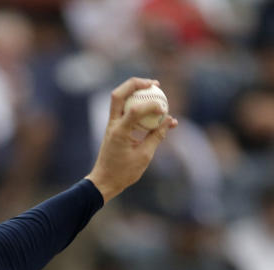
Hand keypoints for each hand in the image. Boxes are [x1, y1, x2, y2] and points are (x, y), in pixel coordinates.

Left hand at [85, 78, 178, 202]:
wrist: (103, 182)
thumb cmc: (122, 172)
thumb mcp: (144, 156)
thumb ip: (156, 136)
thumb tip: (170, 121)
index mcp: (119, 132)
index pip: (135, 110)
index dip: (152, 105)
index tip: (164, 110)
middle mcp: (113, 125)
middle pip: (118, 94)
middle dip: (136, 84)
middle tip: (154, 84)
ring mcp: (112, 125)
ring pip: (119, 99)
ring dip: (135, 90)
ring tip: (154, 88)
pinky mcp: (115, 129)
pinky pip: (126, 110)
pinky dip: (138, 105)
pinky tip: (153, 107)